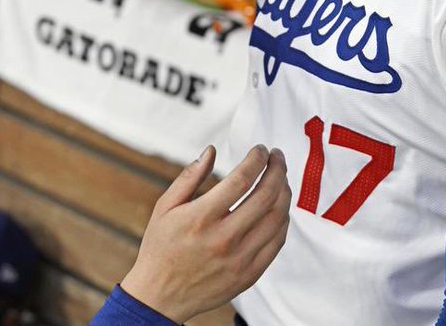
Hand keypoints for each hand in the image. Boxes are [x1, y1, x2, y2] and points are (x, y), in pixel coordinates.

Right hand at [121, 145, 290, 323]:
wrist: (161, 295)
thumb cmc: (161, 247)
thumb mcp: (165, 207)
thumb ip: (189, 177)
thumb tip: (211, 150)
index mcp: (201, 218)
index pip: (241, 180)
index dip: (256, 160)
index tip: (260, 149)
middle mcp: (224, 238)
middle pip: (266, 196)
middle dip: (277, 170)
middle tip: (277, 156)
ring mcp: (240, 259)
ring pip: (277, 219)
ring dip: (284, 193)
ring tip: (281, 178)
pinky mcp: (249, 274)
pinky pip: (276, 242)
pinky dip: (282, 220)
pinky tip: (278, 207)